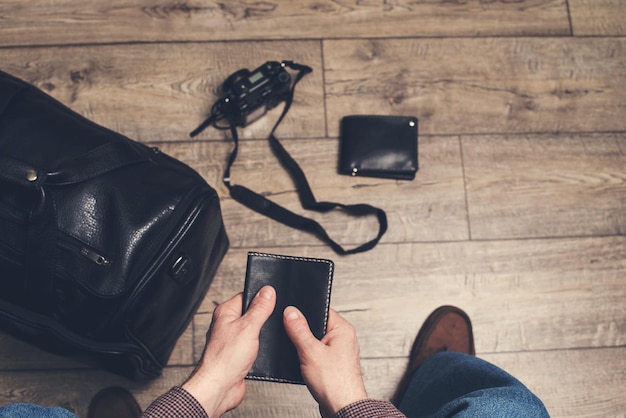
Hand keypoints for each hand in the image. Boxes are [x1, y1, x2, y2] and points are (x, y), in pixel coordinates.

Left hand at [182, 286, 275, 417]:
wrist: (220, 388)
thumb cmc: (224, 359)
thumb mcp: (248, 327)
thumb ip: (260, 308)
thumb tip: (268, 291)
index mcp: (226, 312)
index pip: (247, 296)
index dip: (261, 297)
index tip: (273, 300)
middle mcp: (228, 325)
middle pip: (253, 313)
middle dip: (264, 317)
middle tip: (271, 321)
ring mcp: (233, 340)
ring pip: (255, 330)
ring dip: (263, 335)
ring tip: (266, 338)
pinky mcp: (239, 354)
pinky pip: (255, 345)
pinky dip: (262, 348)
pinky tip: (265, 351)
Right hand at [283, 307, 367, 417]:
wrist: (342, 408)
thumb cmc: (335, 383)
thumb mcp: (310, 351)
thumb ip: (299, 330)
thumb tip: (291, 312)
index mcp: (343, 329)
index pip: (320, 310)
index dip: (304, 312)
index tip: (291, 316)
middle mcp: (343, 338)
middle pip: (316, 325)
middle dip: (303, 332)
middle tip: (296, 339)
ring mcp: (339, 351)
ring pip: (315, 340)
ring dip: (305, 346)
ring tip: (303, 355)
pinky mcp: (333, 364)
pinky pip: (317, 353)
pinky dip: (308, 357)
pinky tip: (305, 364)